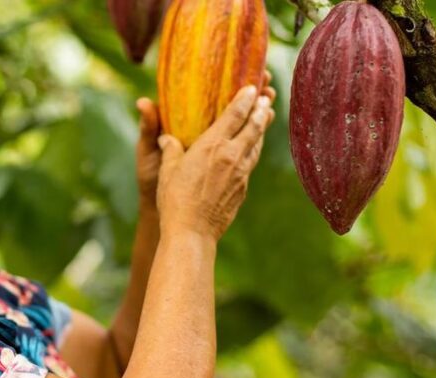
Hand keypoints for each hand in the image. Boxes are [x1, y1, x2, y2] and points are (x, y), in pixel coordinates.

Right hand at [136, 73, 275, 214]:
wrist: (192, 232)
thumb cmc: (174, 199)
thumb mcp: (168, 170)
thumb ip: (171, 149)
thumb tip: (166, 138)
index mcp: (211, 146)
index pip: (234, 115)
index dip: (245, 99)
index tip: (254, 88)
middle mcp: (231, 156)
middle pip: (253, 127)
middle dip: (262, 109)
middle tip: (269, 97)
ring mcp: (240, 174)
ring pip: (256, 145)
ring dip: (262, 129)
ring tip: (266, 117)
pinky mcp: (243, 189)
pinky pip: (250, 164)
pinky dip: (253, 152)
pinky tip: (251, 150)